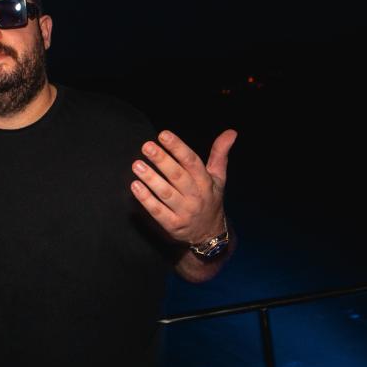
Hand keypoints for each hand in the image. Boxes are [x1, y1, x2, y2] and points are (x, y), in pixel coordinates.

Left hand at [130, 129, 236, 243]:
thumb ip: (220, 153)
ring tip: (137, 165)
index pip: (192, 161)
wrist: (209, 234)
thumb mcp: (218, 177)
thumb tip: (231, 131)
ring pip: (166, 193)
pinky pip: (158, 211)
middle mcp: (196, 196)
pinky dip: (146, 199)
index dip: (178, 147)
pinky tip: (135, 186)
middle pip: (178, 176)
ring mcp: (184, 212)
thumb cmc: (210, 199)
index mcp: (206, 182)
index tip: (163, 134)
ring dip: (151, 179)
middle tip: (146, 146)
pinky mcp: (173, 225)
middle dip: (162, 160)